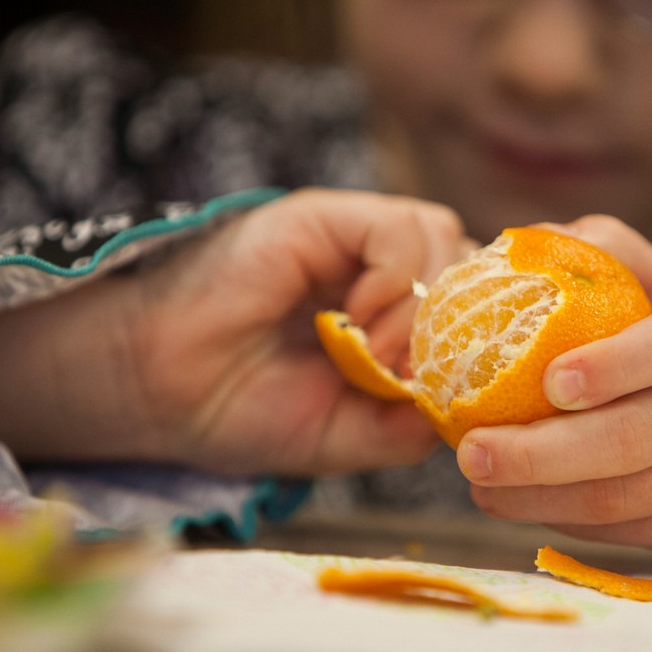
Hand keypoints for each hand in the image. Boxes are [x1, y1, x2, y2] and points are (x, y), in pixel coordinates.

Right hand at [0, 188, 470, 476]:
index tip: (469, 385)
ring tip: (376, 356)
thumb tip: (471, 399)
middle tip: (413, 376)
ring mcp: (352, 237)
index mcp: (393, 313)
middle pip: (471, 263)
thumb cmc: (246, 410)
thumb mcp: (352, 434)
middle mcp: (379, 267)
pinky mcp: (322, 216)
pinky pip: (399, 228)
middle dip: (462, 324)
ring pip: (443, 237)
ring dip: (422, 307)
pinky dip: (394, 280)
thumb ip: (415, 420)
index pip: (478, 299)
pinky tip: (355, 323)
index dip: (489, 334)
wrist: (162, 391)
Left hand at [455, 215, 651, 557]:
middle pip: (636, 439)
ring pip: (624, 499)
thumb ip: (602, 252)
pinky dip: (564, 519)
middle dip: (546, 454)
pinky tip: (517, 503)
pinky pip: (625, 529)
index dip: (618, 365)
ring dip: (541, 497)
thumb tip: (515, 247)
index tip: (551, 382)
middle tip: (473, 454)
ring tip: (480, 485)